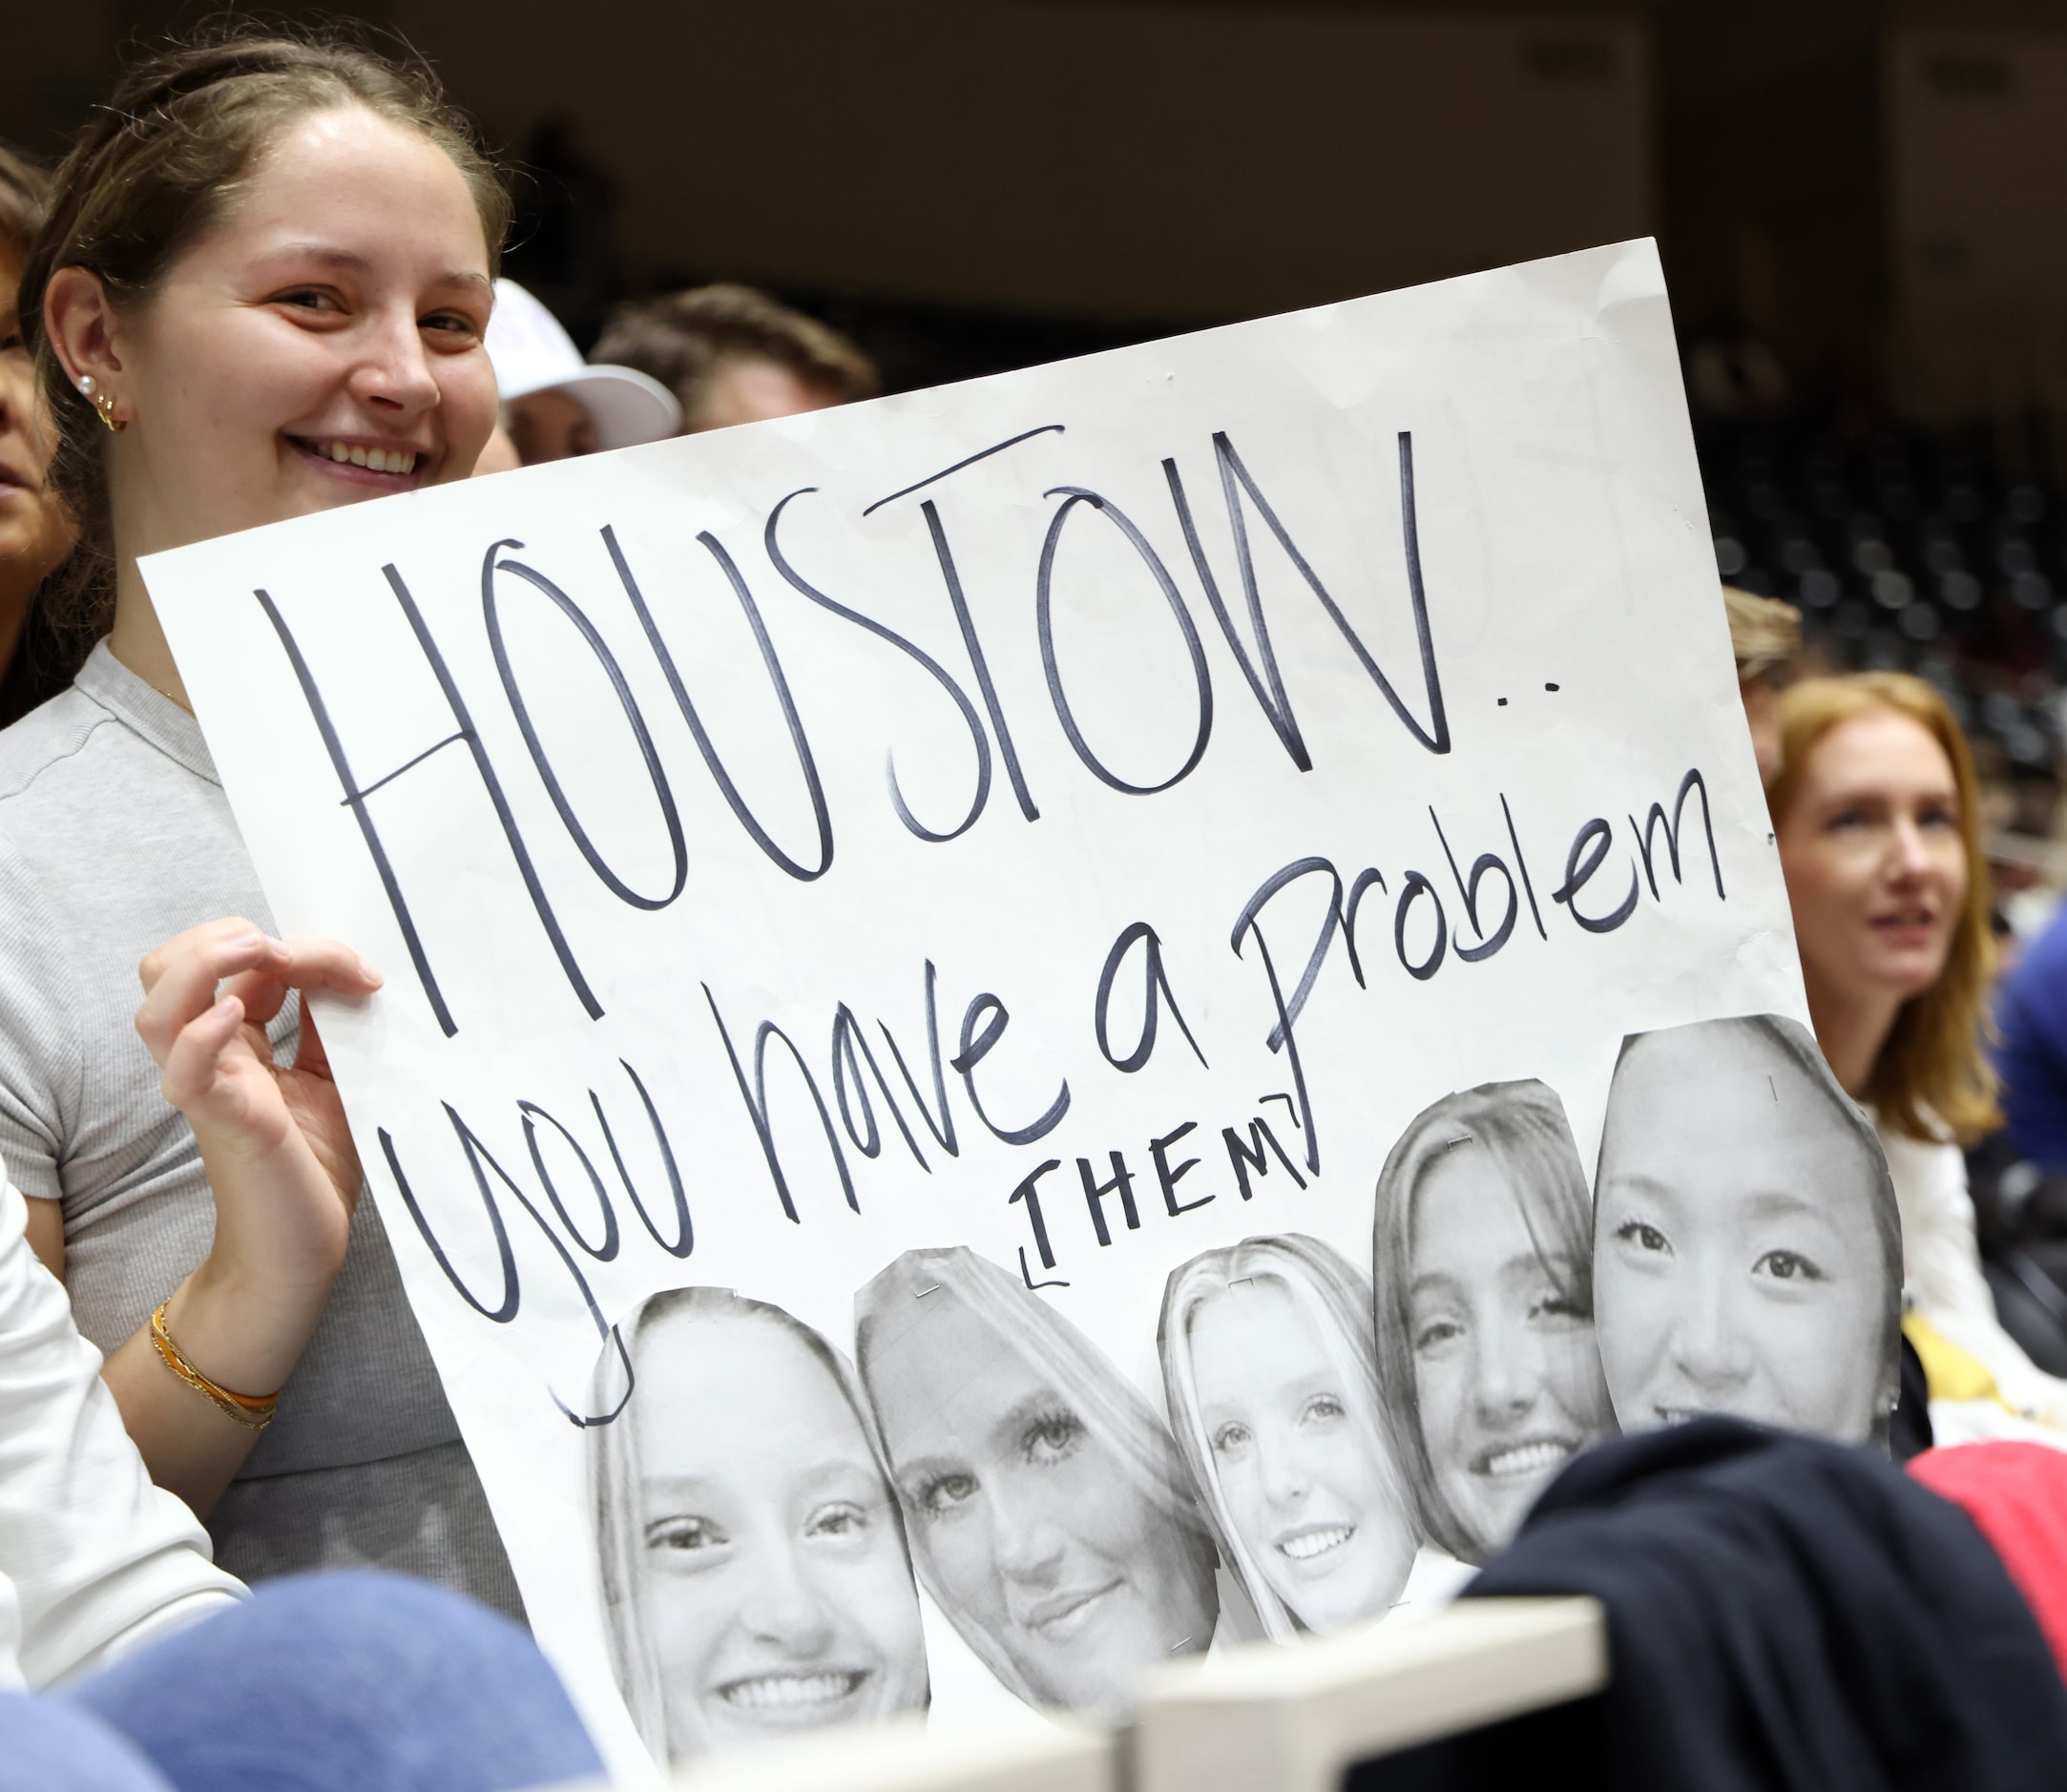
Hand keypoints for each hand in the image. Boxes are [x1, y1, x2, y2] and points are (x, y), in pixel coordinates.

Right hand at [135, 918, 383, 1306]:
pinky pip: (183, 1072)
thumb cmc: (315, 1165)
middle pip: (167, 966)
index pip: (234, 960)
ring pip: (157, 1006)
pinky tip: (231, 1014)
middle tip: (292, 954)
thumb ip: (327, 1024)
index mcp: (235, 1041)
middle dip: (225, 936)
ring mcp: (209, 1088)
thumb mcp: (334, 1077)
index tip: (363, 972)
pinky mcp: (222, 1123)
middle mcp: (210, 1057)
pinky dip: (199, 1034)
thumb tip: (348, 968)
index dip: (297, 946)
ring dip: (202, 965)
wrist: (302, 1249)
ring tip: (257, 955)